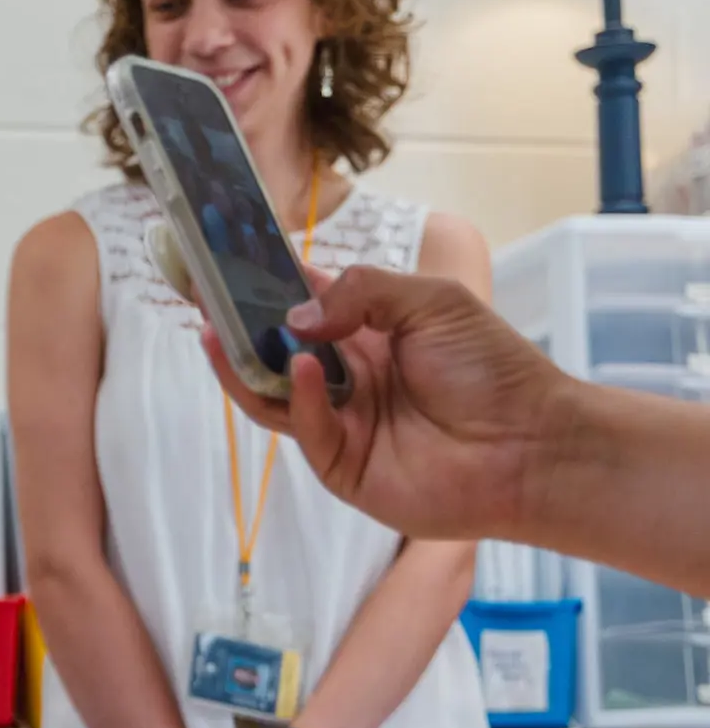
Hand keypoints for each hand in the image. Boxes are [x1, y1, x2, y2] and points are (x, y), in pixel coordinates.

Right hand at [201, 264, 566, 543]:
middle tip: (198, 296)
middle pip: (275, 351)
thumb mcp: (432, 303)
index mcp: (370, 335)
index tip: (224, 261)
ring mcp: (341, 424)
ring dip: (243, 365)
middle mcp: (348, 378)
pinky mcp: (340, 466)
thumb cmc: (493, 369)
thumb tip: (295, 318)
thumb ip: (362, 294)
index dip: (265, 285)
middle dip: (236, 326)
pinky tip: (301, 367)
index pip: (304, 306)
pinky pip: (306, 428)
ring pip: (273, 394)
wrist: (529, 445)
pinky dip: (298, 398)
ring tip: (213, 331)